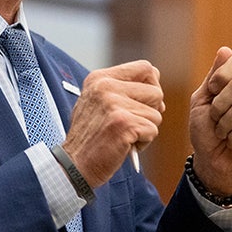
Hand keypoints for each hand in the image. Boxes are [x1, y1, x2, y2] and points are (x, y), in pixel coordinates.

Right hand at [63, 60, 164, 186]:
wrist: (74, 163)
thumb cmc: (90, 136)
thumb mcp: (98, 102)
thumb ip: (122, 89)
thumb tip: (156, 87)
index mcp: (99, 78)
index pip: (145, 68)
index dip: (151, 86)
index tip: (140, 102)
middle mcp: (105, 86)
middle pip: (156, 92)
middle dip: (150, 111)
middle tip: (129, 123)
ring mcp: (113, 104)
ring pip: (156, 114)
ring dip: (145, 129)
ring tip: (123, 135)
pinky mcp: (123, 123)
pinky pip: (153, 130)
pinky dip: (143, 142)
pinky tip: (124, 145)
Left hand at [188, 47, 231, 193]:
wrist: (209, 160)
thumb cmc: (205, 130)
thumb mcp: (201, 100)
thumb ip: (213, 77)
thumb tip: (225, 50)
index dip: (222, 74)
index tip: (212, 90)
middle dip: (218, 106)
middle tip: (216, 119)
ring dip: (224, 124)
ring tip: (224, 132)